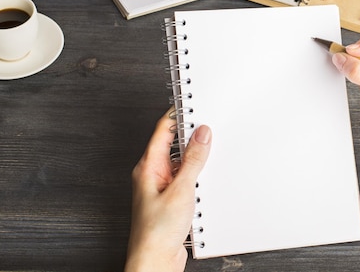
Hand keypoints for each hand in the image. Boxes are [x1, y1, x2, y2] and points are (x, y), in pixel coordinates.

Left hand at [125, 109, 211, 271]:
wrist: (155, 261)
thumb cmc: (156, 231)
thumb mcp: (181, 189)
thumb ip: (193, 160)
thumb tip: (202, 134)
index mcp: (147, 167)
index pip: (162, 131)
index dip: (177, 115)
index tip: (192, 104)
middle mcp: (152, 175)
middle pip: (172, 145)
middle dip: (190, 134)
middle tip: (208, 124)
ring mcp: (162, 188)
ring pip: (181, 163)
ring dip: (196, 157)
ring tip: (211, 151)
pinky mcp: (171, 200)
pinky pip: (186, 179)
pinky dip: (197, 174)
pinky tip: (208, 177)